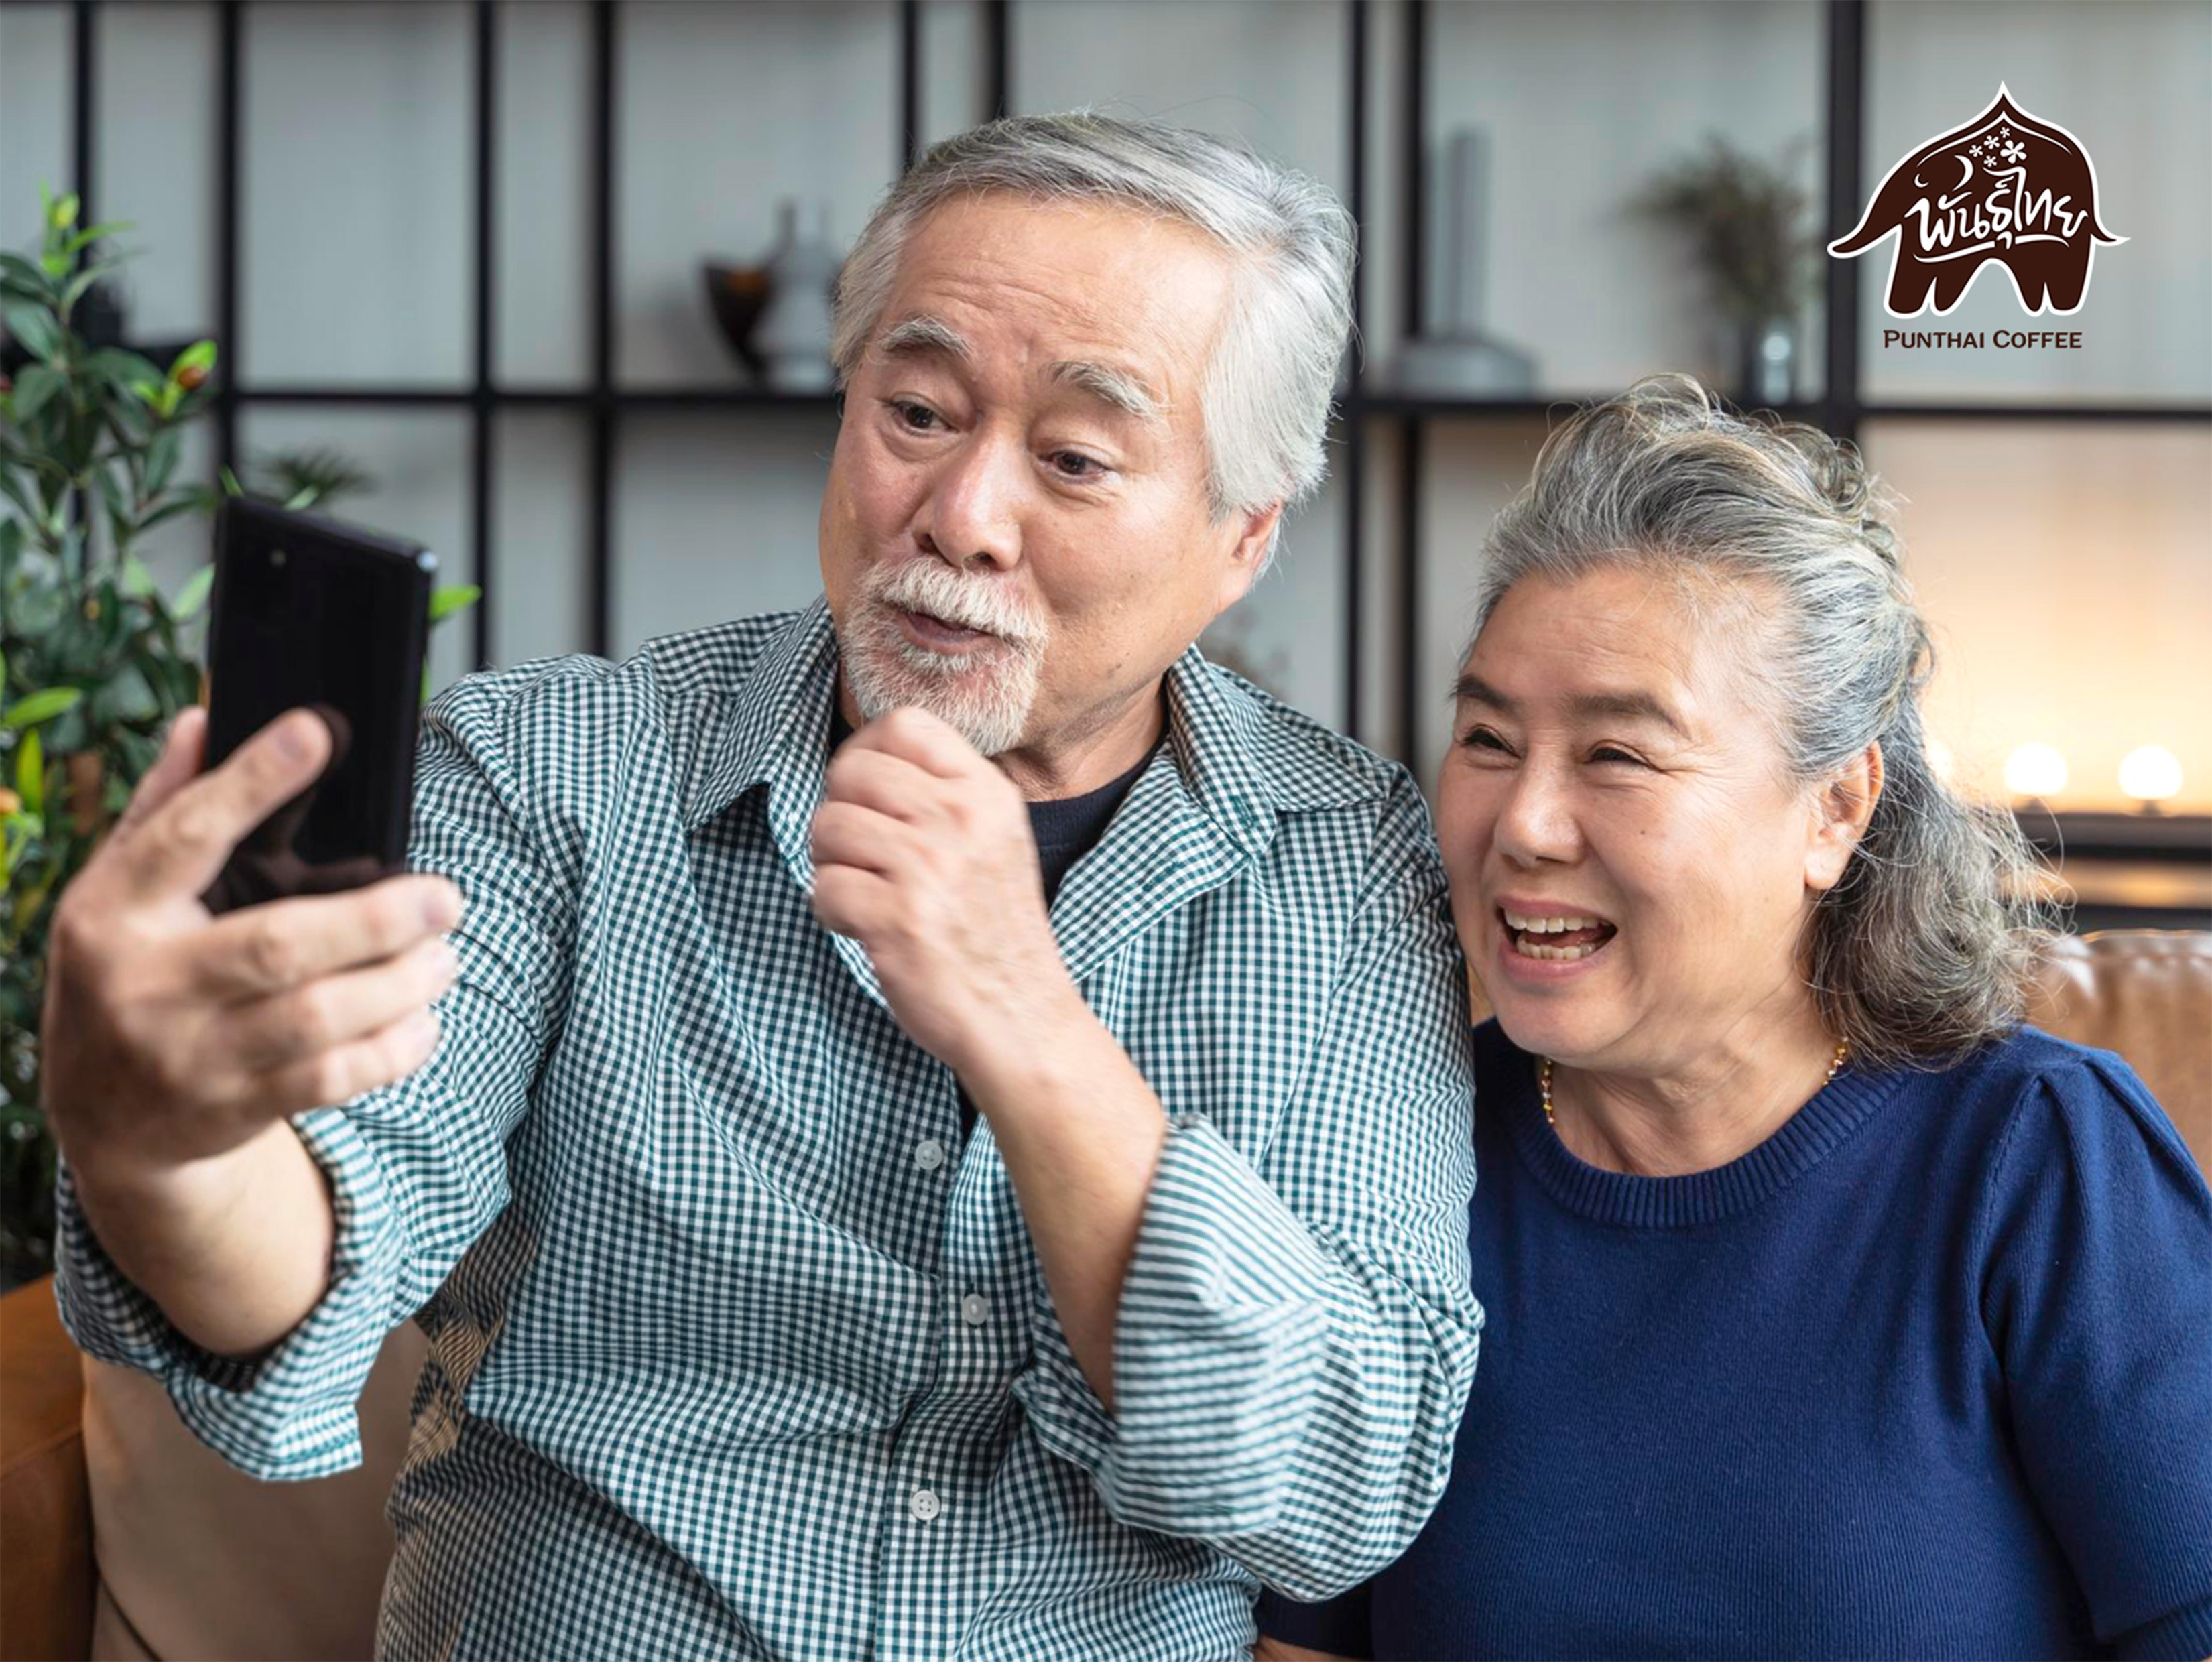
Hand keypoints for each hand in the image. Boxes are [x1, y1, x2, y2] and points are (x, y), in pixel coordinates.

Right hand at [40, 704, 463, 1188]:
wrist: (105, 1120)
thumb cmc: (127, 973)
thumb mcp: (122, 891)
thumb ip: (167, 806)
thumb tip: (210, 718)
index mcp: (114, 911)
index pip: (185, 835)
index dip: (253, 782)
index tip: (318, 732)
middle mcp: (146, 985)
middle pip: (276, 946)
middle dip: (375, 920)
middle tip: (444, 897)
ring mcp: (189, 1054)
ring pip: (315, 1019)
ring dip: (399, 985)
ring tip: (443, 957)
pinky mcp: (232, 1108)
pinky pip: (328, 1080)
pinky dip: (391, 1050)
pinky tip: (424, 1020)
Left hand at [808, 706, 1079, 1080]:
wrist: (1021, 1018)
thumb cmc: (997, 932)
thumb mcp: (996, 841)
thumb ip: (946, 796)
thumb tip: (868, 761)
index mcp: (987, 795)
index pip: (904, 724)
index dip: (865, 750)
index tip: (863, 789)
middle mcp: (961, 821)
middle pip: (853, 770)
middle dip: (839, 810)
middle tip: (858, 852)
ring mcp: (930, 869)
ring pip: (829, 825)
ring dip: (830, 863)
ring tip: (863, 891)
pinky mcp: (899, 919)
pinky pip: (824, 887)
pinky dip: (830, 911)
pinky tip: (863, 928)